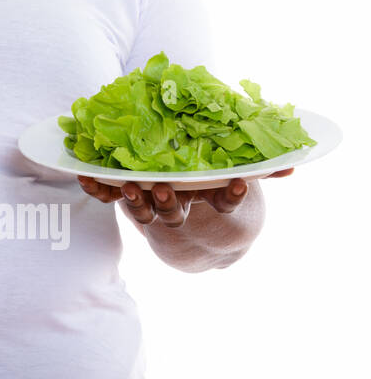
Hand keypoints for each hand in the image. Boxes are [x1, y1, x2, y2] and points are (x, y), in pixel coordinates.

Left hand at [77, 168, 293, 227]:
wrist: (180, 211)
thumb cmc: (209, 180)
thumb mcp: (232, 171)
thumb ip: (260, 170)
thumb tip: (294, 167)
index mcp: (207, 197)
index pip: (224, 202)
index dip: (232, 196)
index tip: (238, 183)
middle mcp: (180, 205)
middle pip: (175, 212)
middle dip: (169, 203)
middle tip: (164, 191)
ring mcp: (151, 204)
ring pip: (143, 211)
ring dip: (135, 203)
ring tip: (131, 189)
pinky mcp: (126, 197)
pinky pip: (110, 197)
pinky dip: (98, 189)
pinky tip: (85, 177)